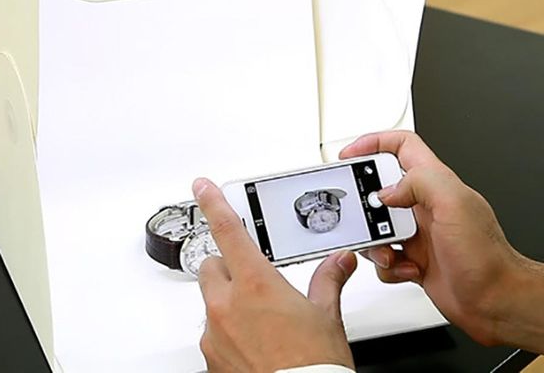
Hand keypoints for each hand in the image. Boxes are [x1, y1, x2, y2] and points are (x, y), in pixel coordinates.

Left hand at [192, 178, 357, 372]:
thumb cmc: (313, 367)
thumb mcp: (326, 317)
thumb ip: (329, 281)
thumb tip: (340, 263)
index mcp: (256, 284)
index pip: (227, 229)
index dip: (213, 203)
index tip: (203, 187)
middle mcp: (227, 305)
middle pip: (212, 265)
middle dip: (228, 267)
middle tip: (253, 280)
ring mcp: (214, 333)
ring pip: (210, 299)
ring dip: (226, 300)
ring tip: (258, 319)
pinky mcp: (210, 357)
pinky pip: (211, 332)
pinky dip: (225, 330)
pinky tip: (251, 342)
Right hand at [340, 131, 543, 351]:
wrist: (495, 301)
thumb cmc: (486, 256)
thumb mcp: (455, 204)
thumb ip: (420, 182)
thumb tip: (385, 192)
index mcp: (435, 183)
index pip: (402, 146)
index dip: (374, 143)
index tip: (350, 154)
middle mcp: (424, 205)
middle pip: (380, 189)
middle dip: (366, 205)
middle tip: (363, 216)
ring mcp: (417, 232)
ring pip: (376, 227)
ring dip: (375, 242)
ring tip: (390, 250)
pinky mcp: (413, 258)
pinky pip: (384, 256)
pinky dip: (388, 266)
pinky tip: (408, 268)